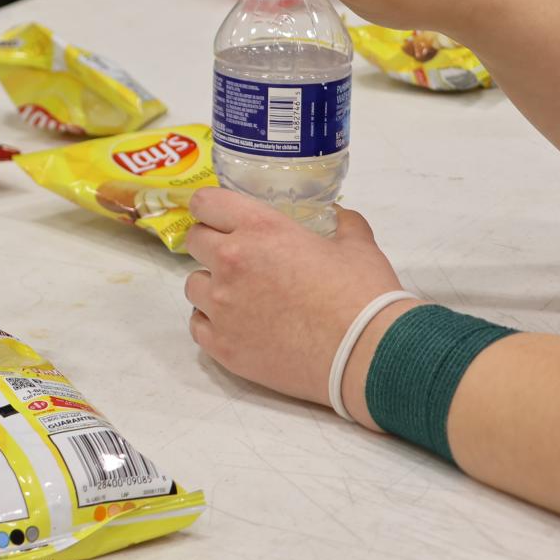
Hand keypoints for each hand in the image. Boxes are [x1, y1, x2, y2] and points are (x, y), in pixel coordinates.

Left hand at [184, 186, 412, 414]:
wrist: (366, 356)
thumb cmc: (363, 297)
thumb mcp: (359, 247)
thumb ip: (344, 224)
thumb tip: (342, 217)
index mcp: (261, 229)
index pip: (207, 203)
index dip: (209, 207)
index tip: (217, 216)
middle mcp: (232, 263)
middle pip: (195, 241)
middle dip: (211, 244)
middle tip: (236, 257)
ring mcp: (223, 307)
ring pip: (194, 285)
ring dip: (211, 285)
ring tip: (240, 296)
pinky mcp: (223, 346)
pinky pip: (198, 326)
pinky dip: (212, 323)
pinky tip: (237, 326)